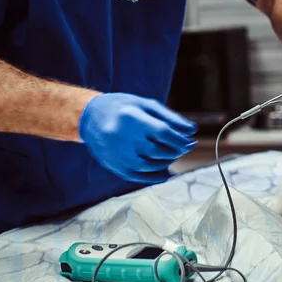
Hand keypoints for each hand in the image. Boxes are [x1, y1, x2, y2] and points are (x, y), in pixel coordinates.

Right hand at [79, 93, 196, 182]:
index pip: (164, 133)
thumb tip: (192, 131)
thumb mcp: (146, 104)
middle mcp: (122, 137)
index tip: (190, 141)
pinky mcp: (114, 166)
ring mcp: (117, 154)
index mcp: (132, 117)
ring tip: (172, 155)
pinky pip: (139, 177)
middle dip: (176, 151)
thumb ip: (170, 117)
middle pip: (159, 150)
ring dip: (167, 162)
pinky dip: (155, 176)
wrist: (89, 116)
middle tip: (184, 147)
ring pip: (151, 165)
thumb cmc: (123, 107)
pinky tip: (165, 171)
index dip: (181, 140)